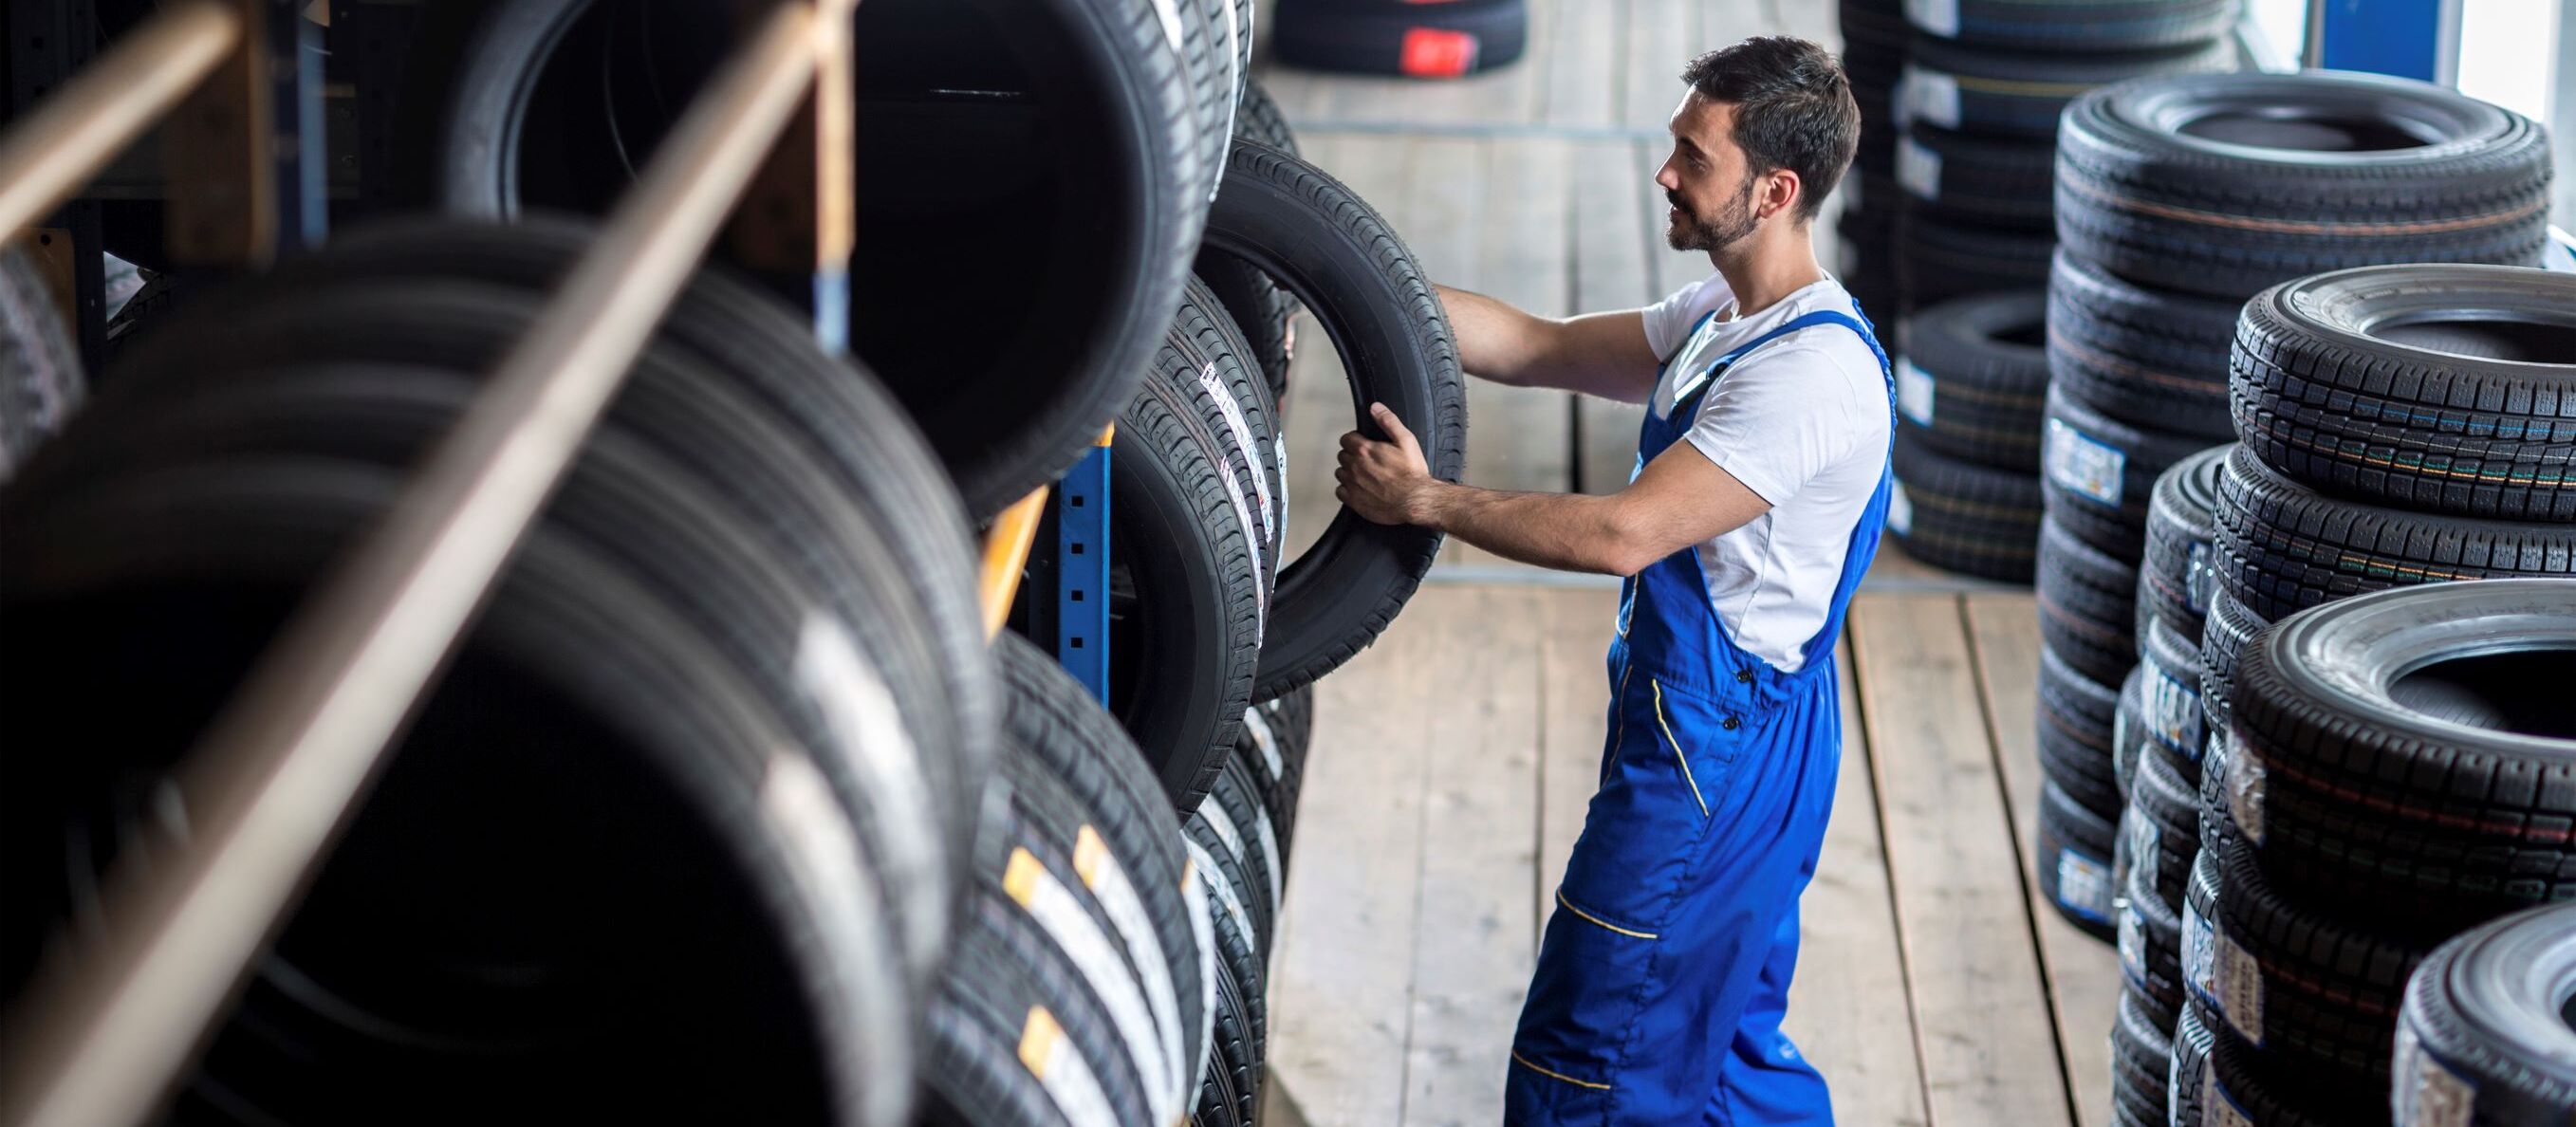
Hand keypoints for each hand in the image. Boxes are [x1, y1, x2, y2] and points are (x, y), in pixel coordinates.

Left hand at [1336, 402, 1435, 525]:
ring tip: (1363, 474)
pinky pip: (1340, 492)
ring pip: (1340, 473)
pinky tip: (1358, 489)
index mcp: (1365, 450)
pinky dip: (1346, 490)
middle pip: (1343, 455)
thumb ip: (1389, 422)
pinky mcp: (1354, 501)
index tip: (1361, 444)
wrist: (1415, 501)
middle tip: (1365, 460)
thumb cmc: (1412, 474)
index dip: (1354, 440)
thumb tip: (1376, 408)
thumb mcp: (1406, 441)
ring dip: (1349, 472)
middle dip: (1351, 455)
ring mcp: (1353, 484)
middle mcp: (1355, 467)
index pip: (1346, 439)